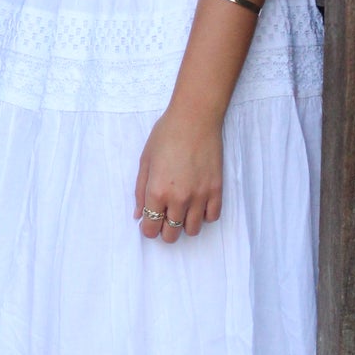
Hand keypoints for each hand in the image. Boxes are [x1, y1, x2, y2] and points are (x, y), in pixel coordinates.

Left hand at [134, 104, 223, 241]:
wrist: (195, 119)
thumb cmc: (166, 135)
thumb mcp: (145, 161)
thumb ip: (140, 191)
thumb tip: (138, 215)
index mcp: (157, 192)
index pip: (151, 229)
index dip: (147, 228)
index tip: (149, 220)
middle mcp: (179, 199)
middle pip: (171, 235)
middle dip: (164, 230)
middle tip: (164, 214)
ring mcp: (200, 196)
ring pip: (192, 231)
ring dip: (184, 224)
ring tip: (181, 209)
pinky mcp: (216, 190)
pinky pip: (212, 217)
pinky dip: (204, 215)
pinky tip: (197, 203)